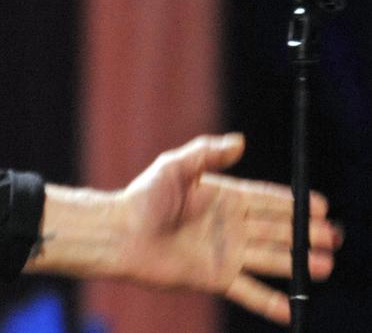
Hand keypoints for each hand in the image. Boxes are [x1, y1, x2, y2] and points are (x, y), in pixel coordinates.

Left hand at [114, 133, 340, 323]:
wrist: (119, 234)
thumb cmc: (143, 198)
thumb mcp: (174, 167)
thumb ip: (207, 152)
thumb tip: (240, 141)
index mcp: (224, 198)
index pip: (268, 201)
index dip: (294, 204)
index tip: (320, 206)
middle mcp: (229, 226)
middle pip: (276, 231)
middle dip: (305, 235)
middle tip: (331, 237)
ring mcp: (224, 254)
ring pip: (270, 260)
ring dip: (297, 265)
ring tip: (324, 266)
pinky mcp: (215, 278)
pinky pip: (248, 291)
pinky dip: (270, 302)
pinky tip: (290, 309)